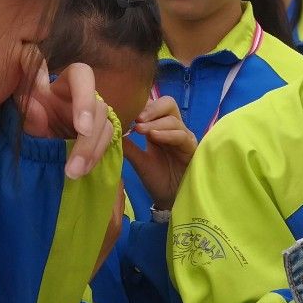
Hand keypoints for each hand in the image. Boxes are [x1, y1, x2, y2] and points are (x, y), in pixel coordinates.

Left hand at [22, 62, 116, 179]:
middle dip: (88, 140)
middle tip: (74, 166)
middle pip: (99, 108)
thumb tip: (35, 108)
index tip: (82, 128)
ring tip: (74, 173)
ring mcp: (93, 115)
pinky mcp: (98, 133)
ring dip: (92, 152)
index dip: (86, 99)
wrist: (29, 139)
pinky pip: (106, 142)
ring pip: (105, 127)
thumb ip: (26, 111)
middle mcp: (82, 96)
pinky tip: (82, 170)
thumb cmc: (25, 119)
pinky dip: (94, 158)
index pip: (82, 75)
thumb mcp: (19, 114)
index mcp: (62, 84)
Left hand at [123, 95, 197, 210]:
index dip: (142, 104)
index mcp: (159, 127)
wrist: (169, 199)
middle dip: (151, 108)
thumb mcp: (138, 160)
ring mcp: (183, 136)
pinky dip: (167, 134)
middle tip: (136, 117)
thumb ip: (128, 145)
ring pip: (173, 119)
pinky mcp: (192, 148)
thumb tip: (110, 130)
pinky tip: (154, 137)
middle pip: (168, 103)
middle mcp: (173, 128)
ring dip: (155, 123)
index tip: (126, 110)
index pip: (154, 105)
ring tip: (139, 129)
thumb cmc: (156, 178)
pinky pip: (181, 135)